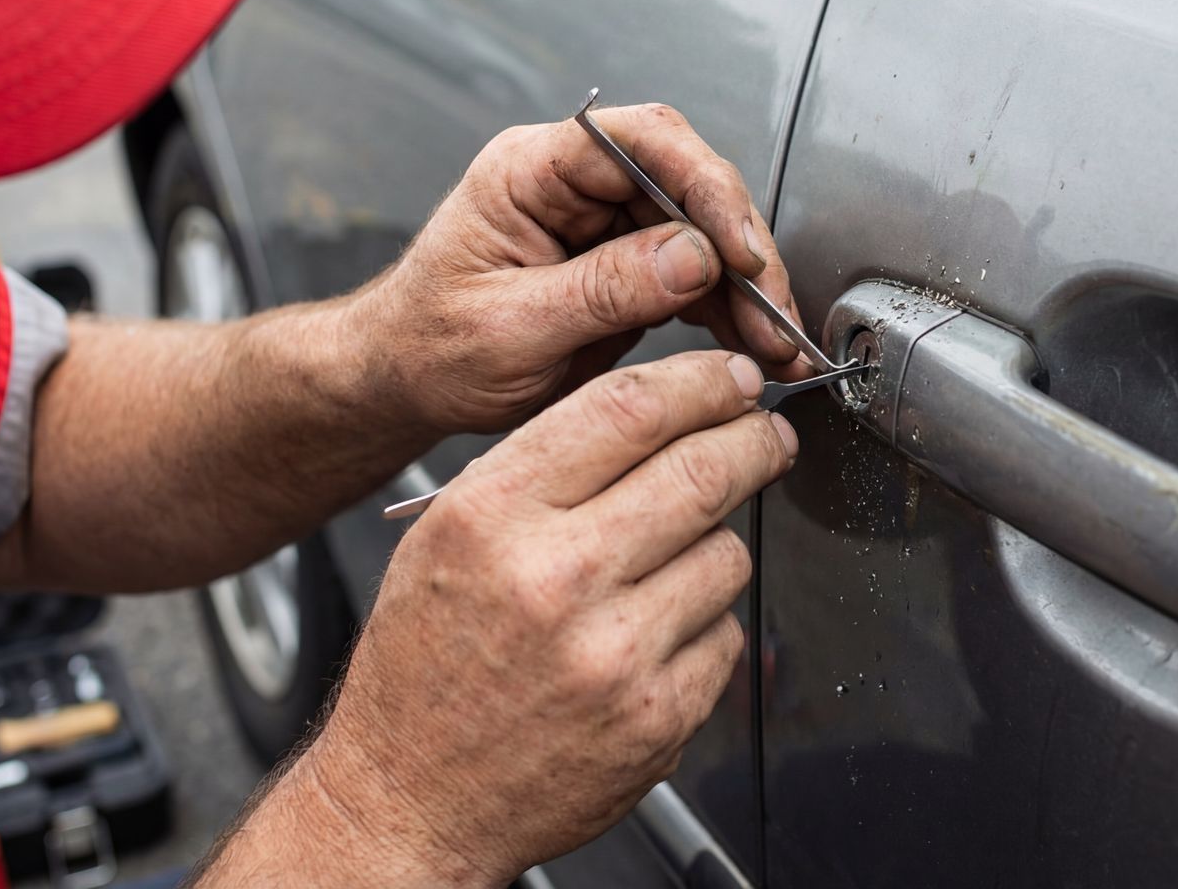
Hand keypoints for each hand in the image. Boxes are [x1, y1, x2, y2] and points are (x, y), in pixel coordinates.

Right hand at [292, 352, 796, 884]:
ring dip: (718, 542)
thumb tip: (666, 413)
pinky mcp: (658, 718)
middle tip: (766, 435)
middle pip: (702, 470)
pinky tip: (653, 639)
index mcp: (493, 516)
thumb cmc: (426, 664)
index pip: (629, 409)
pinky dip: (705, 626)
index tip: (730, 379)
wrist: (411, 797)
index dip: (701, 382)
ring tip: (669, 563)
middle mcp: (554, 579)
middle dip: (753, 440)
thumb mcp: (449, 534)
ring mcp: (614, 654)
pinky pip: (725, 635)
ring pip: (727, 552)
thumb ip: (546, 468)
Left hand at [358, 103, 808, 434]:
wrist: (402, 383)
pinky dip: (731, 313)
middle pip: (688, 184)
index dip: (703, 187)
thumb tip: (692, 257)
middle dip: (742, 250)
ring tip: (777, 345)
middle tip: (773, 312)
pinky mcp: (627, 268)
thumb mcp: (507, 328)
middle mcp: (573, 185)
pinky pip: (697, 276)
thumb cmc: (426, 348)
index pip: (639, 142)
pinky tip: (755, 346)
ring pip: (704, 233)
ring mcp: (603, 225)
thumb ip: (600, 291)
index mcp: (529, 171)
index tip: (739, 249)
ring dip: (748, 289)